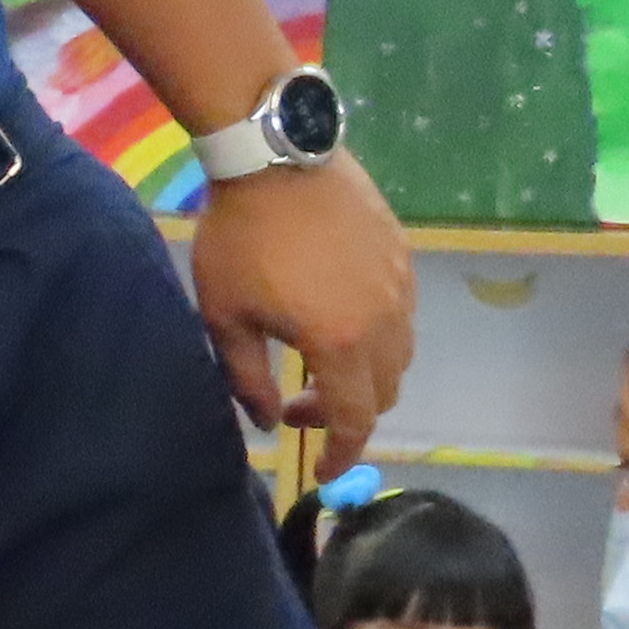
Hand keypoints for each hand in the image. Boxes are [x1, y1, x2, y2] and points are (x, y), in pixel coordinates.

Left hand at [190, 150, 416, 468]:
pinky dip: (377, 337)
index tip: (322, 472)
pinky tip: (335, 321)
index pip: (355, 419)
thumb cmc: (240, 239)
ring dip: (364, 377)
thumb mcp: (225, 317)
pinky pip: (402, 315)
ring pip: (400, 355)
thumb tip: (268, 422)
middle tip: (297, 409)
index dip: (341, 453)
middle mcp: (387, 320)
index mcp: (342, 342)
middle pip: (384, 392)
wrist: (276, 156)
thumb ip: (246, 380)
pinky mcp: (403, 255)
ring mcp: (402, 285)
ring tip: (315, 367)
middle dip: (346, 415)